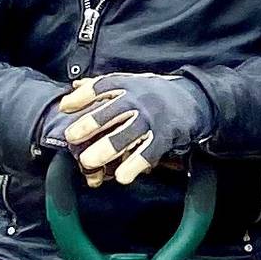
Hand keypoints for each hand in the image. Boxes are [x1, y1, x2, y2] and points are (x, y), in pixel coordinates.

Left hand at [58, 73, 211, 185]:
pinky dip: (135, 164)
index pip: (103, 86)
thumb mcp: (132, 83)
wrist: (195, 100)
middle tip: (71, 137)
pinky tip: (121, 176)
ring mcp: (153, 119)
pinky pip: (149, 152)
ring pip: (129, 134)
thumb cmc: (155, 93)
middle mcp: (141, 100)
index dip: (83, 96)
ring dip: (108, 148)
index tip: (65, 107)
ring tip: (88, 161)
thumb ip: (103, 86)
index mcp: (130, 85)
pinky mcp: (166, 137)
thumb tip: (74, 85)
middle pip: (114, 110)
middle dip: (92, 123)